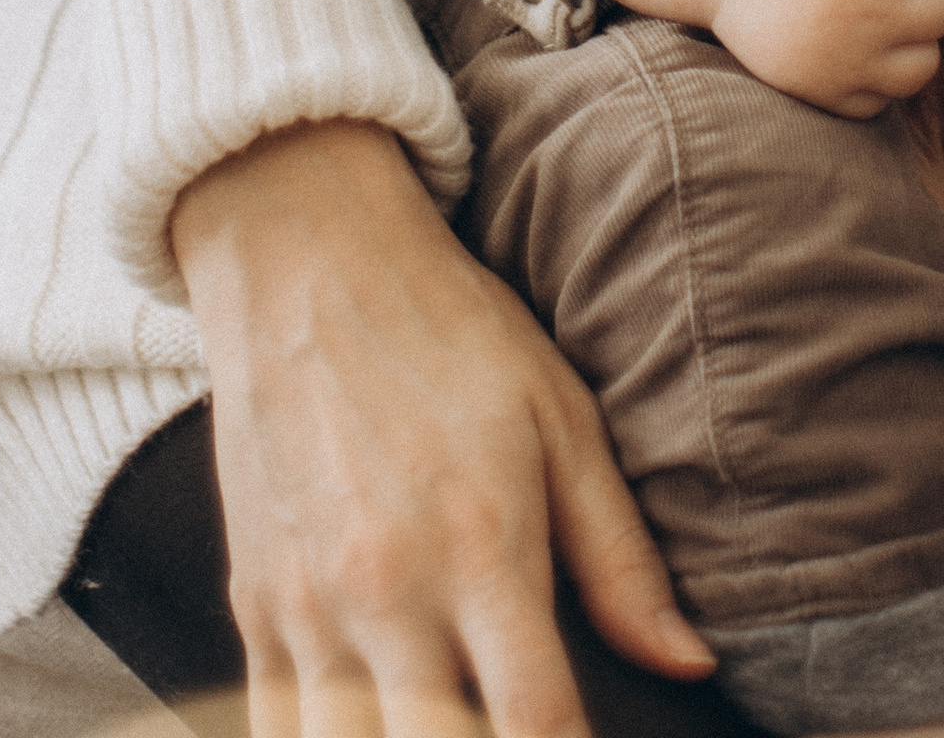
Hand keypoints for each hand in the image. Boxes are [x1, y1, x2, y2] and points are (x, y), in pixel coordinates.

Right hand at [172, 119, 713, 737]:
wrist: (303, 253)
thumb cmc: (447, 327)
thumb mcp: (560, 418)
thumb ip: (622, 556)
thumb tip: (690, 664)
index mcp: (482, 549)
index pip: (539, 728)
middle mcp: (388, 594)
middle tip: (513, 726)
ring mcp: (309, 608)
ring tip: (446, 726)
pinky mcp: (253, 606)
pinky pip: (274, 727)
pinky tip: (370, 727)